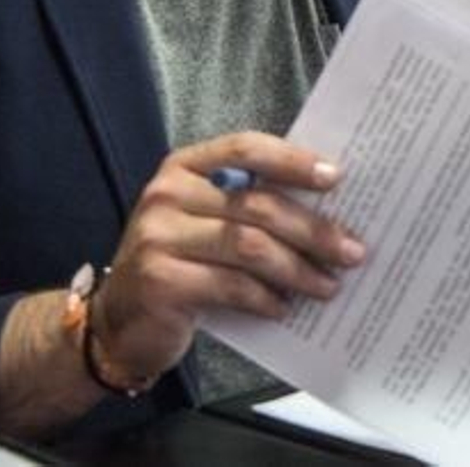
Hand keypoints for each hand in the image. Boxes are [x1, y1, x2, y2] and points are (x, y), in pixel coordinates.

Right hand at [91, 131, 365, 380]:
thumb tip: (331, 213)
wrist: (117, 321)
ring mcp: (158, 236)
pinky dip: (265, 298)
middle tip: (352, 252)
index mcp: (185, 166)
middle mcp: (167, 193)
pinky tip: (284, 307)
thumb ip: (250, 206)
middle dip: (313, 230)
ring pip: (249, 247)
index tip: (337, 179)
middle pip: (257, 205)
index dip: (293, 161)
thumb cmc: (180, 262)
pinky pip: (230, 286)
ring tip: (329, 286)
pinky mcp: (159, 280)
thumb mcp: (208, 222)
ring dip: (298, 269)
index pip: (245, 149)